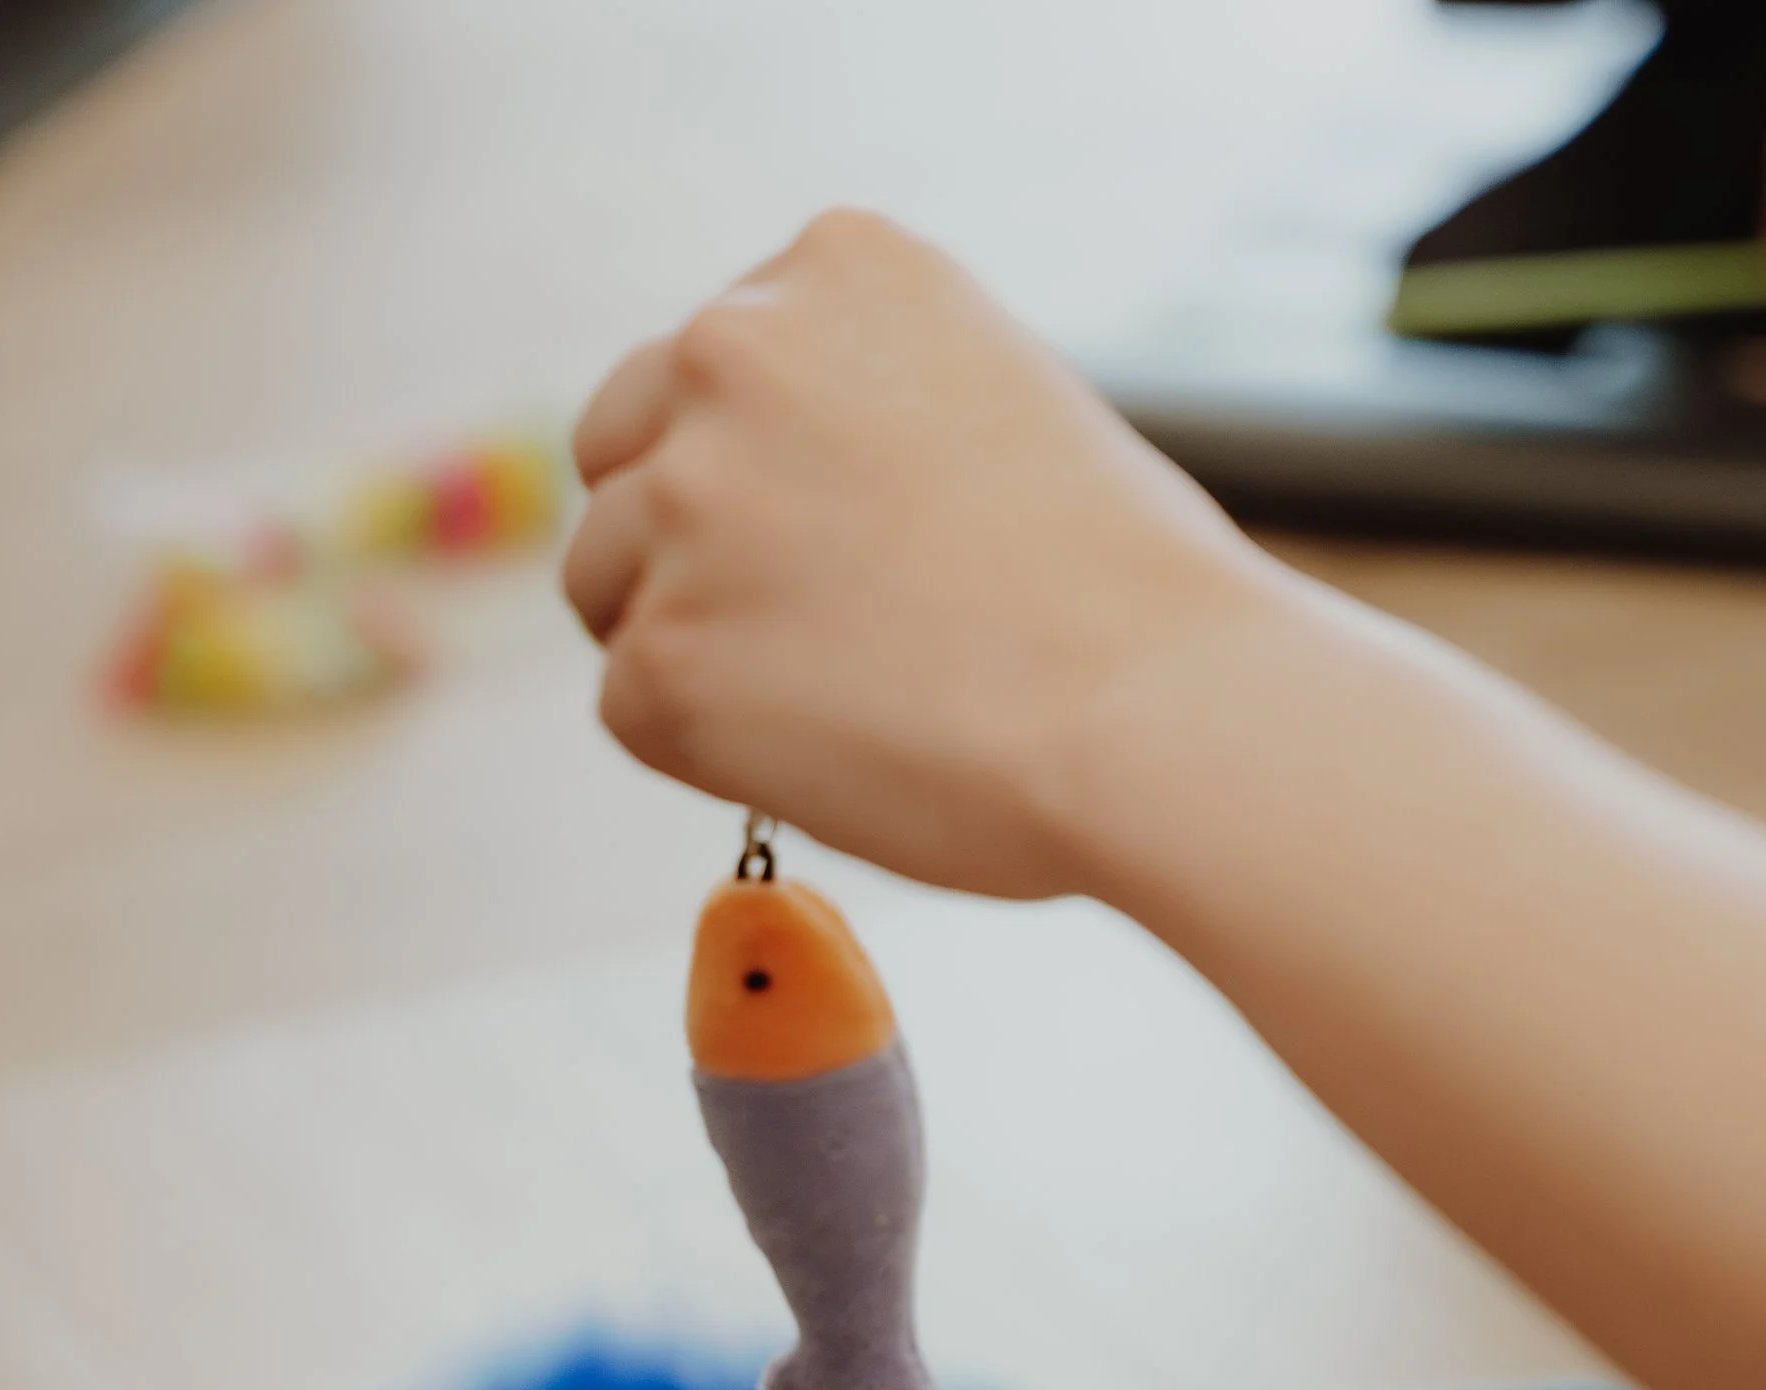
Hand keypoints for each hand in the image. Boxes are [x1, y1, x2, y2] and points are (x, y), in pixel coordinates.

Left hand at [562, 209, 1276, 899]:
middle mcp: (728, 352)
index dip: (754, 467)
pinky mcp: (655, 655)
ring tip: (839, 693)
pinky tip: (827, 747)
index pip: (704, 366)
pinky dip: (706, 746)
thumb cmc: (1119, 587)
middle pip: (618, 455)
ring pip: (611, 584)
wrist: (1154, 709)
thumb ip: (861, 406)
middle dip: (680, 538)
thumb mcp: (990, 395)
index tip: (829, 535)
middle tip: (794, 628)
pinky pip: (634, 706)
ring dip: (693, 644)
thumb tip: (769, 498)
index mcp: (828, 265)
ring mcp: (680, 505)